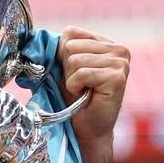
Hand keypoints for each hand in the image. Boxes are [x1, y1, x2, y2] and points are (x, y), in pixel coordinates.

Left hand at [56, 27, 129, 145]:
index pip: (71, 33)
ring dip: (72, 80)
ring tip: (83, 91)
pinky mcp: (118, 77)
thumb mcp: (65, 68)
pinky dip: (76, 87)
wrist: (87, 129)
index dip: (62, 56)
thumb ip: (60, 49)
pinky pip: (81, 74)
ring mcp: (121, 62)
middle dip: (67, 69)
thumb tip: (43, 38)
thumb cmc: (75, 99)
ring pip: (74, 60)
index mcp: (107, 43)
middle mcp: (119, 49)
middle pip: (70, 46)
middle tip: (79, 85)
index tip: (73, 74)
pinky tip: (87, 95)